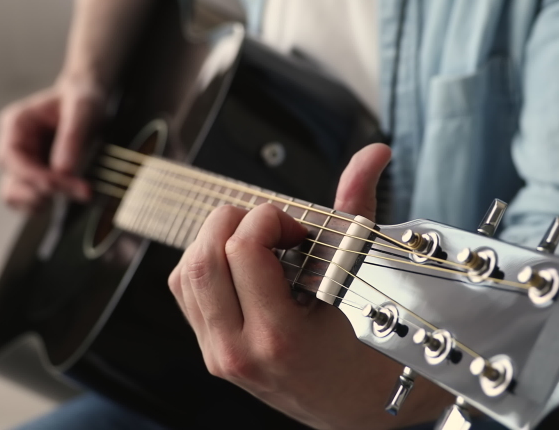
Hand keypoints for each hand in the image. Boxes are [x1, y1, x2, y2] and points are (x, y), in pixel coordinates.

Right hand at [0, 78, 102, 211]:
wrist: (89, 96)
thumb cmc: (83, 96)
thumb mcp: (83, 109)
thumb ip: (72, 137)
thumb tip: (63, 171)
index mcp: (16, 125)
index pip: (11, 159)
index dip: (34, 177)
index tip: (62, 185)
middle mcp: (14, 146)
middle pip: (12, 183)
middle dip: (43, 192)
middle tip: (82, 191)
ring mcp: (24, 163)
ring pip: (16, 197)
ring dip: (44, 201)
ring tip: (79, 192)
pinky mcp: (37, 175)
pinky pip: (32, 198)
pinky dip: (49, 202)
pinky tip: (75, 192)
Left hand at [168, 144, 452, 428]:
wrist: (360, 410)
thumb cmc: (370, 355)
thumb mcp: (363, 282)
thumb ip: (357, 209)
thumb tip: (372, 154)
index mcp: (279, 337)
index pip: (243, 249)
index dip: (268, 218)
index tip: (296, 227)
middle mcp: (239, 350)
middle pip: (203, 258)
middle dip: (235, 221)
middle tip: (273, 227)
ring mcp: (219, 354)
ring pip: (186, 274)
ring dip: (217, 241)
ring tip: (258, 244)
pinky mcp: (211, 352)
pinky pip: (186, 293)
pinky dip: (207, 264)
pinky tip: (241, 265)